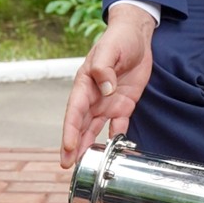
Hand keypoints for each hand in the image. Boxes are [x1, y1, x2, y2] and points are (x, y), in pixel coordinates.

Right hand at [60, 9, 155, 168]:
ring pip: (95, 129)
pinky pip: (118, 125)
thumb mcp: (110, 50)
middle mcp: (93, 97)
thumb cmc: (118, 39)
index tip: (68, 146)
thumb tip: (105, 89)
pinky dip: (115, 137)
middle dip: (73, 145)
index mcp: (84, 84)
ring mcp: (107, 103)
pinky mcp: (123, 105)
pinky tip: (112, 151)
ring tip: (84, 165)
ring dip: (88, 146)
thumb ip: (104, 69)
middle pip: (80, 125)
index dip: (70, 130)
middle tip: (67, 166)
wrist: (136, 36)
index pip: (74, 111)